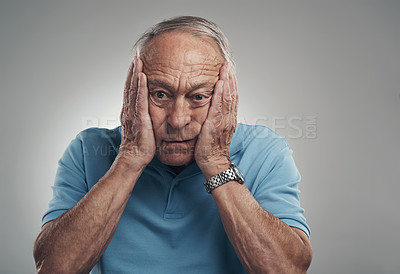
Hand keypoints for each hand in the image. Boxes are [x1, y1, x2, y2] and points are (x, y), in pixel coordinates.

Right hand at [119, 57, 154, 168]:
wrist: (134, 158)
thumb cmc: (139, 146)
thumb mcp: (141, 128)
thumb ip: (142, 118)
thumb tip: (147, 112)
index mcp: (129, 112)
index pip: (130, 91)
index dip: (132, 77)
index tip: (136, 65)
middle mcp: (128, 110)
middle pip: (129, 86)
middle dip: (132, 71)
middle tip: (136, 57)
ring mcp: (132, 113)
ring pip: (133, 90)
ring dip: (135, 74)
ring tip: (138, 61)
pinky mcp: (139, 118)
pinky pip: (140, 100)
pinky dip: (140, 87)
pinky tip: (142, 77)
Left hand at [195, 62, 237, 178]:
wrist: (213, 163)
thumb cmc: (211, 149)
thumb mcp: (214, 130)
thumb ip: (215, 119)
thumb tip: (211, 109)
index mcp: (228, 119)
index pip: (231, 98)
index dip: (231, 83)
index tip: (228, 71)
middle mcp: (229, 118)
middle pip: (232, 94)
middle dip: (230, 78)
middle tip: (227, 64)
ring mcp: (224, 121)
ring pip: (228, 98)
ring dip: (227, 82)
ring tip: (225, 69)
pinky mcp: (216, 125)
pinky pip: (219, 106)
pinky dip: (221, 93)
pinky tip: (220, 84)